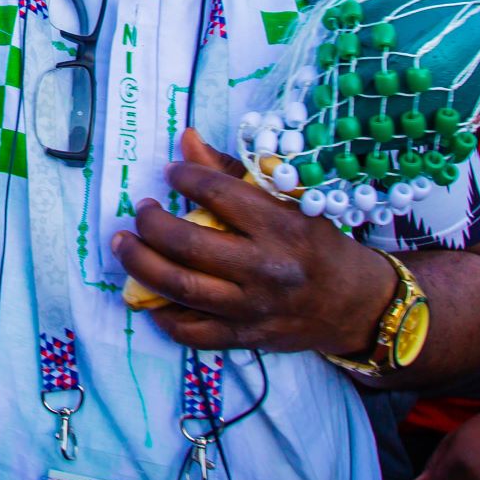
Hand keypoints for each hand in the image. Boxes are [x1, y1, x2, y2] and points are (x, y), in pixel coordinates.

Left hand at [110, 130, 395, 354]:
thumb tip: (186, 140)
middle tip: (140, 211)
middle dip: (151, 224)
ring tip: (125, 244)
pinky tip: (149, 295)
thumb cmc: (317, 243)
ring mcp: (253, 308)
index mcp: (281, 226)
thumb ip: (232, 173)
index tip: (170, 172)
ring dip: (140, 264)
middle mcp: (265, 269)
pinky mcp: (245, 338)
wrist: (354, 304)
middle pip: (188, 246)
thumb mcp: (287, 201)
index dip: (184, 177)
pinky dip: (163, 315)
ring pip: (181, 288)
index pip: (218, 194)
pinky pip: (192, 332)